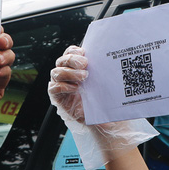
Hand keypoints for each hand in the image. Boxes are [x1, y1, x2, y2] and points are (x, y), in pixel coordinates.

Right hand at [49, 45, 157, 169]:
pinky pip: (54, 88)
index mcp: (77, 66)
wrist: (104, 118)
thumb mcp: (105, 81)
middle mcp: (66, 74)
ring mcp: (60, 85)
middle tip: (85, 64)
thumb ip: (103, 68)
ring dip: (69, 73)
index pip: (70, 52)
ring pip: (56, 72)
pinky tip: (75, 88)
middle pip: (61, 60)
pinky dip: (62, 86)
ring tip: (83, 77)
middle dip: (72, 60)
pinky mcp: (58, 97)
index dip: (74, 51)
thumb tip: (114, 55)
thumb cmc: (104, 97)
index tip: (84, 53)